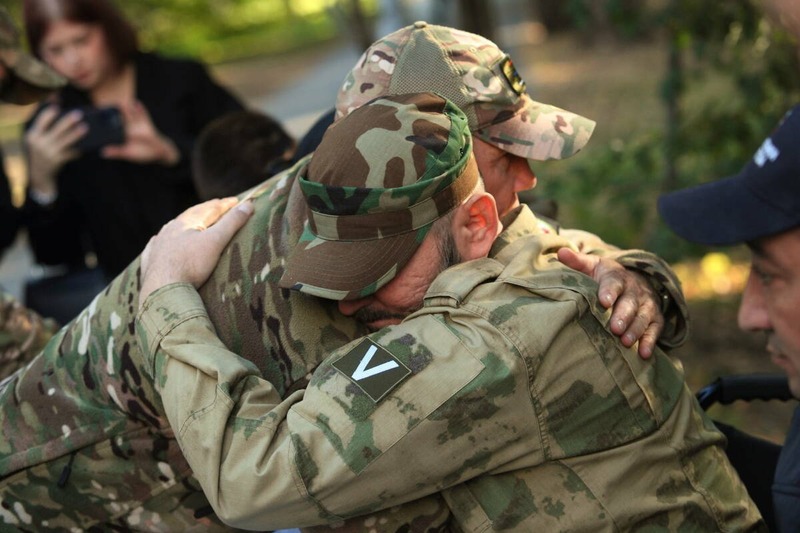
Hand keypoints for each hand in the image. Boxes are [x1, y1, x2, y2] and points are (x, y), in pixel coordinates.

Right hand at [24, 106, 85, 194]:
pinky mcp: (57, 161)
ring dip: (76, 134)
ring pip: (65, 141)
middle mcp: (39, 144)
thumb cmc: (39, 152)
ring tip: (85, 127)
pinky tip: (85, 145)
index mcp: (32, 135)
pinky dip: (77, 149)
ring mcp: (49, 153)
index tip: (57, 106)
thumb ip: (43, 127)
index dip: (49, 113)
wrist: (38, 174)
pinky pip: (70, 153)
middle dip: (68, 121)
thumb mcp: (36, 139)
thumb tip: (56, 107)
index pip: (41, 121)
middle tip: (78, 114)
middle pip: (56, 129)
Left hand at [102, 100, 179, 164]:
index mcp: (122, 134)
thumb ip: (117, 152)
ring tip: (121, 104)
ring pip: (130, 113)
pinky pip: (143, 113)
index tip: (95, 118)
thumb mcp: (128, 153)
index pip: (111, 126)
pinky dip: (141, 108)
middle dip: (114, 112)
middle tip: (105, 106)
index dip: (104, 122)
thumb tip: (102, 153)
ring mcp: (137, 123)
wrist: (158, 151)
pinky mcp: (146, 122)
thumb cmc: (142, 153)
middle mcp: (128, 126)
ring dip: (126, 108)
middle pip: (120, 117)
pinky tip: (137, 103)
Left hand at [139, 198, 253, 307]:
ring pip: (172, 229)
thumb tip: (248, 204)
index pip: (210, 209)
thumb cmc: (191, 264)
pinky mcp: (150, 261)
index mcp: (186, 222)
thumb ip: (231, 222)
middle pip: (191, 215)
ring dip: (184, 224)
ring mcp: (158, 245)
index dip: (225, 205)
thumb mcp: (216, 241)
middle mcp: (170, 229)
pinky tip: (158, 240)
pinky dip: (162, 241)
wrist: (162, 290)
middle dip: (206, 210)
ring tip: (192, 222)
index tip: (237, 201)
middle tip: (217, 206)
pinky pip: (156, 246)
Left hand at [557, 247, 662, 358]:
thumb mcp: (593, 266)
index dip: (609, 291)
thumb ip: (577, 261)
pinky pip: (655, 330)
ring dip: (635, 330)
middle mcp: (635, 290)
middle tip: (614, 328)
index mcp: (617, 277)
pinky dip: (650, 341)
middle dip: (623, 316)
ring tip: (626, 342)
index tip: (604, 301)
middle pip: (630, 303)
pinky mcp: (655, 319)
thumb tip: (560, 251)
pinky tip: (644, 354)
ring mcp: (646, 305)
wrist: (635, 281)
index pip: (614, 283)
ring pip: (643, 317)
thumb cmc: (605, 277)